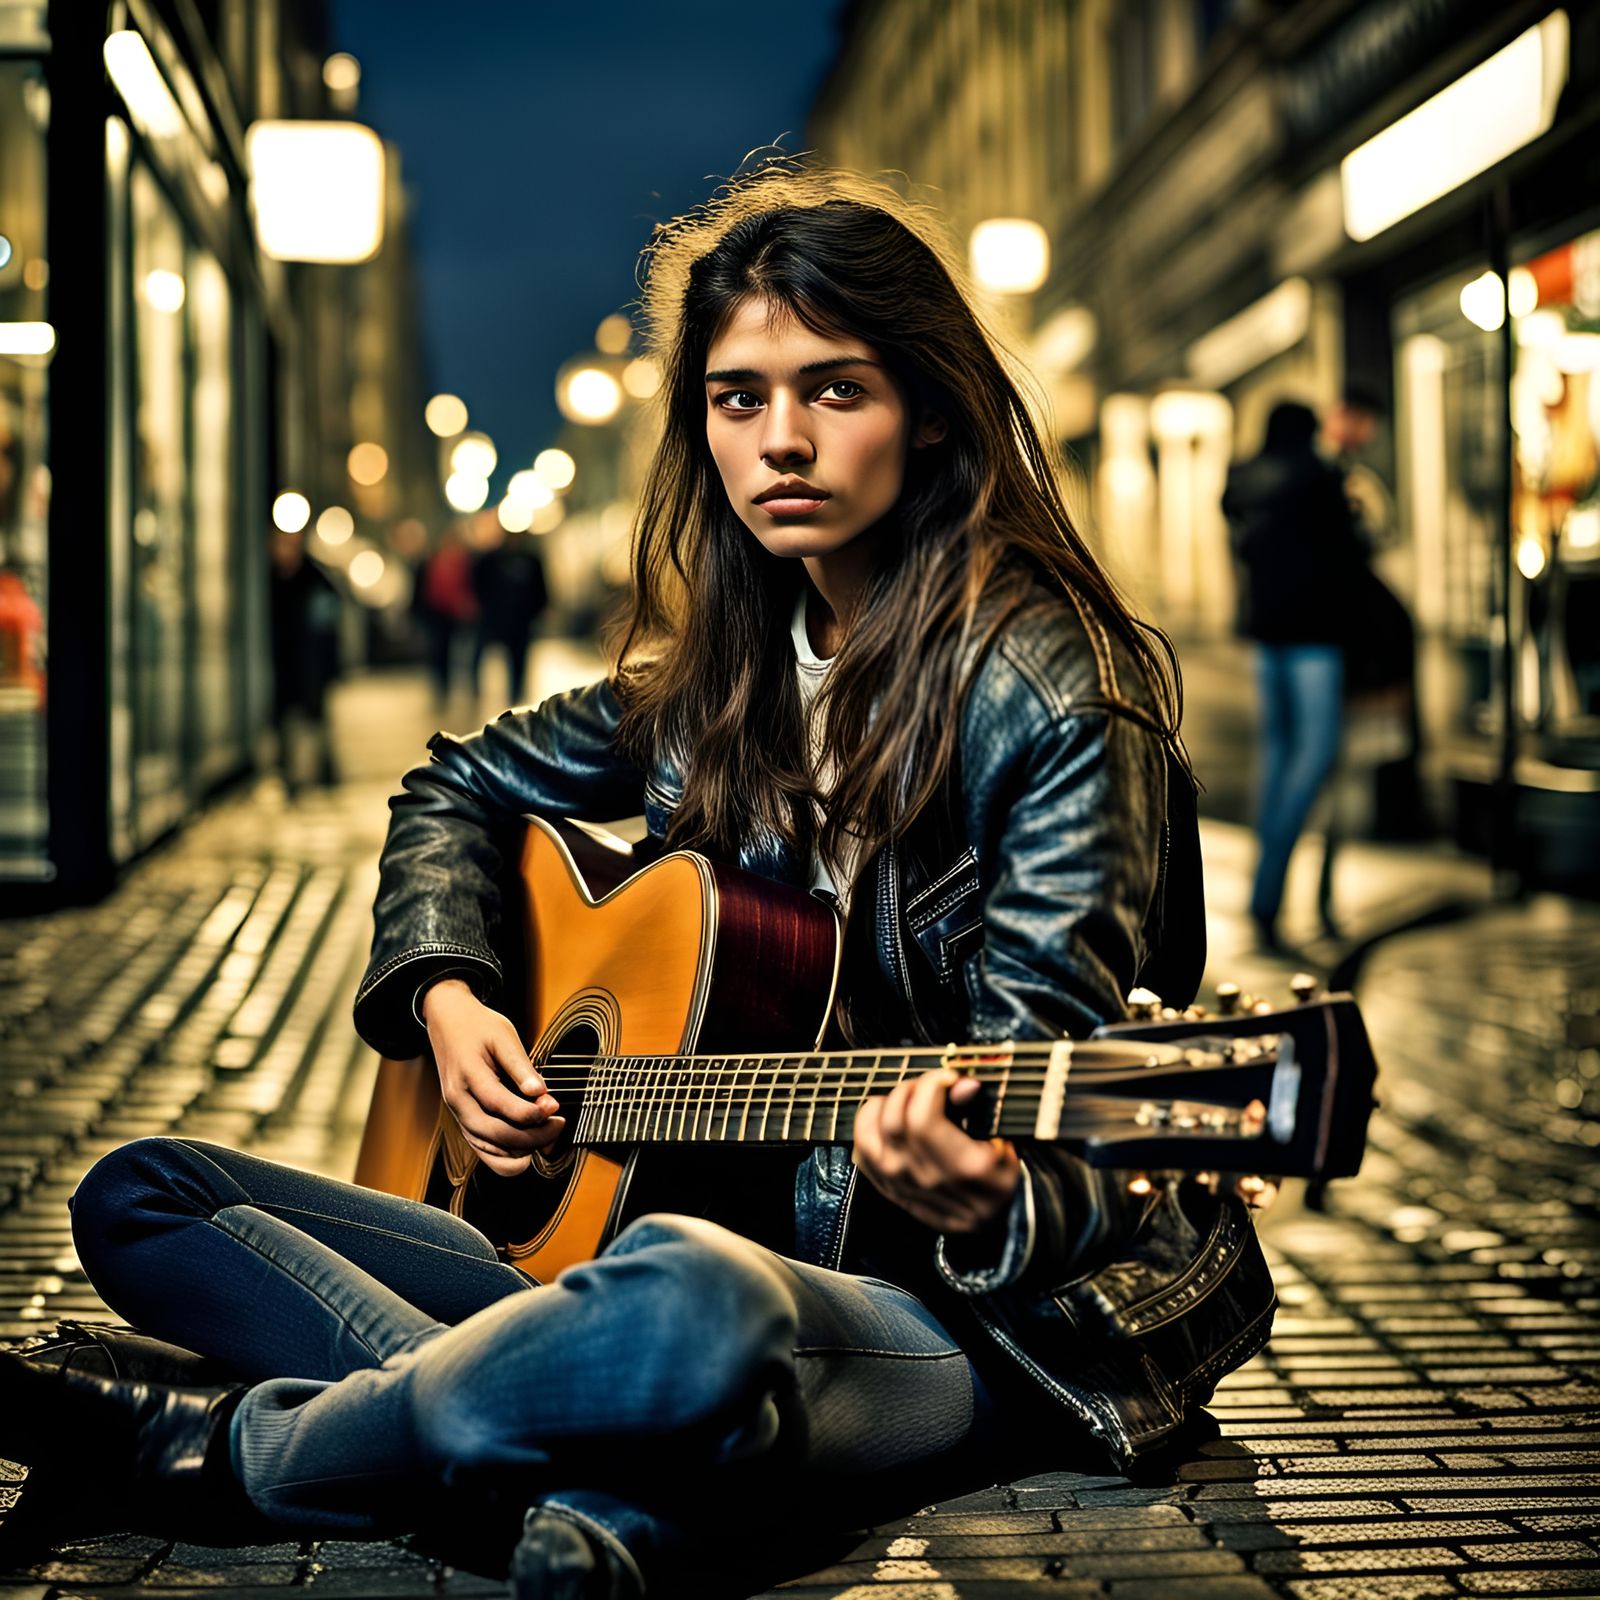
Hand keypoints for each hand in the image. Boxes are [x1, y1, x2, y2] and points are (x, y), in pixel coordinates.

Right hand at [421, 979, 563, 1176]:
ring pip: (486, 1148)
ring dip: (519, 1150)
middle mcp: (458, 1100)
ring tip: (547, 1138)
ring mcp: (457, 1112)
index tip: (554, 1106)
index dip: (530, 1112)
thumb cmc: (477, 1026)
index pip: (499, 1104)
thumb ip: (522, 1067)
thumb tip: (540, 1092)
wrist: (448, 1021)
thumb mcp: (504, 1036)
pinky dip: (504, 1155)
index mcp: (467, 1074)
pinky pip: (481, 1147)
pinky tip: (527, 1150)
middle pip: (493, 1133)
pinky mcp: (462, 1118)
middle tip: (557, 1125)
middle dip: (530, 1136)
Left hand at [852, 1069, 1020, 1233]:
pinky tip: (885, 1118)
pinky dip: (867, 1128)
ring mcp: (906, 1188)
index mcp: (965, 1167)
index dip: (930, 1086)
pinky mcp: (890, 1191)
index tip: (947, 1078)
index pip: (923, 1118)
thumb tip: (961, 1084)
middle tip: (928, 1087)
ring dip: (883, 1107)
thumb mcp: (1003, 1143)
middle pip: (896, 1123)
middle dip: (910, 1090)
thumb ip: (978, 1111)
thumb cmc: (997, 1176)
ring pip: (870, 1137)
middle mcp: (929, 1180)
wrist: (987, 1222)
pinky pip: (862, 1154)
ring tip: (904, 1100)